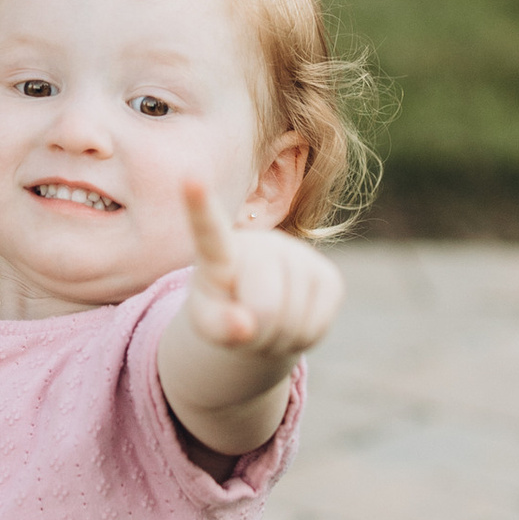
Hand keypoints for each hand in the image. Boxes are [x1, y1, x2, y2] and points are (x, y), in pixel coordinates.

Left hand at [181, 181, 343, 364]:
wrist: (259, 314)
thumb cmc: (222, 312)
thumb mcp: (207, 323)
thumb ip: (216, 326)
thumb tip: (245, 326)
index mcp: (221, 251)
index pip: (210, 230)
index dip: (201, 206)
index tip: (190, 178)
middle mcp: (264, 244)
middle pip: (264, 308)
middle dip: (257, 335)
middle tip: (247, 329)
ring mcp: (300, 257)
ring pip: (294, 322)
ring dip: (278, 341)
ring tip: (267, 327)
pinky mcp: (329, 278)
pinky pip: (317, 326)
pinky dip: (301, 340)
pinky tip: (291, 325)